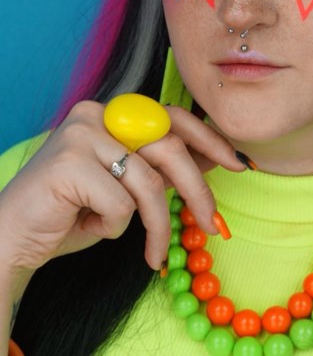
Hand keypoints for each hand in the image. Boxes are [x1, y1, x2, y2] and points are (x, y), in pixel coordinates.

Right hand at [0, 100, 244, 273]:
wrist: (13, 237)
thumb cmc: (75, 211)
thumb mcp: (128, 185)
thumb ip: (162, 168)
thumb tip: (213, 158)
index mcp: (115, 113)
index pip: (172, 116)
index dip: (209, 139)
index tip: (237, 162)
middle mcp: (98, 114)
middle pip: (169, 148)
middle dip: (198, 192)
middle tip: (213, 224)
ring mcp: (81, 135)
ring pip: (148, 183)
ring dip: (157, 226)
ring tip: (152, 252)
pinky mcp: (68, 164)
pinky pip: (119, 205)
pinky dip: (114, 228)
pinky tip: (91, 228)